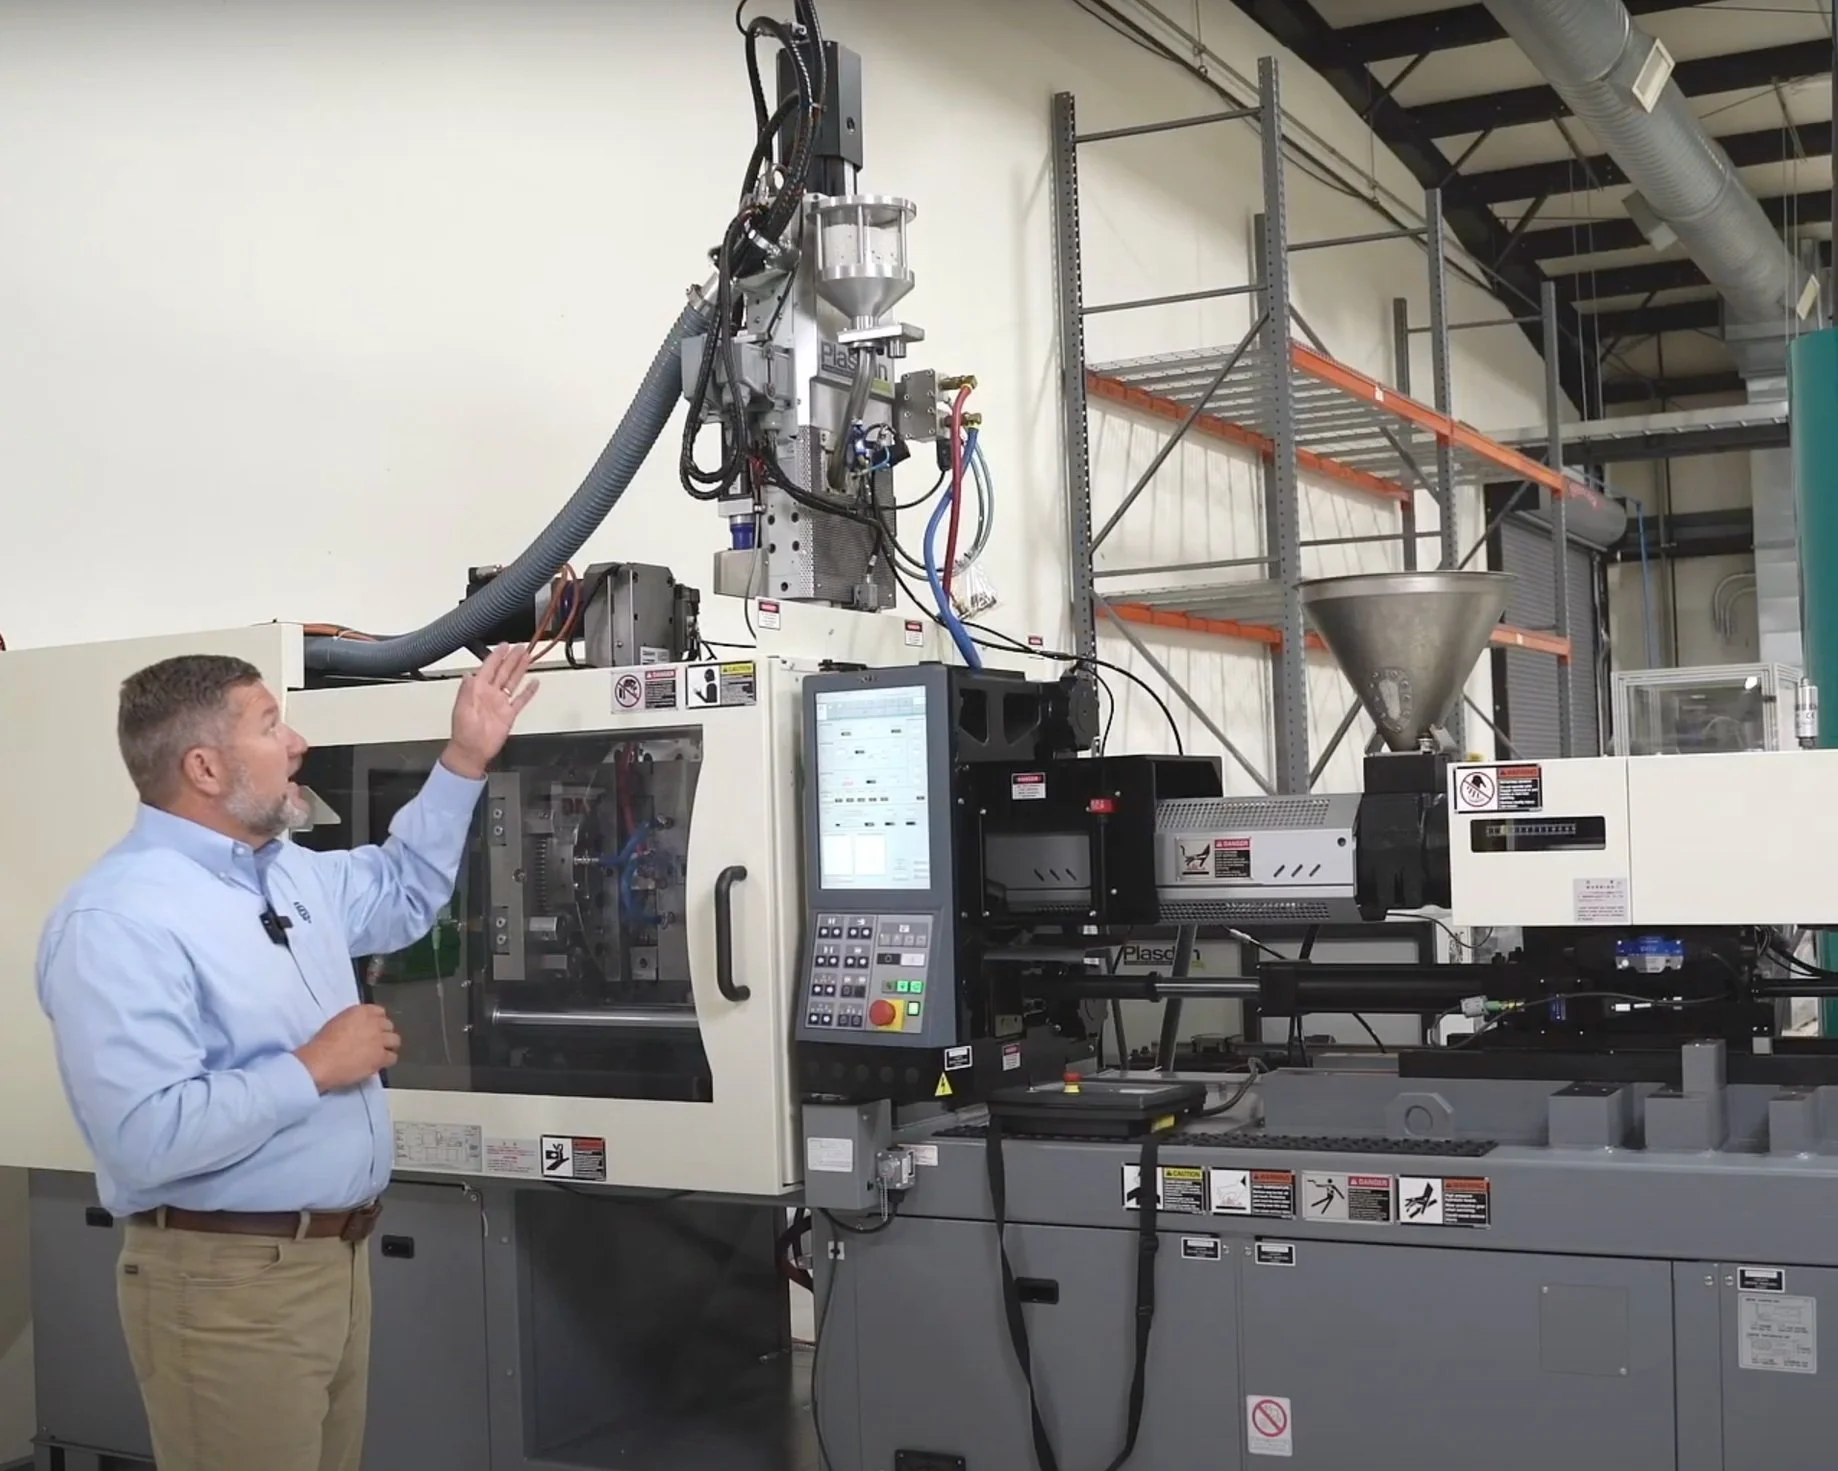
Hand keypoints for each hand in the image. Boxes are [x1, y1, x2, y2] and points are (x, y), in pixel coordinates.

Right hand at [295, 1005, 399, 1092]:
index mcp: (360, 1012)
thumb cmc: (321, 1045)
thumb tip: (359, 1030)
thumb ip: (353, 1022)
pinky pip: (392, 1057)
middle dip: (383, 1034)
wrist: (320, 1062)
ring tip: (380, 1053)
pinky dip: (387, 1061)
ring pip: (395, 1040)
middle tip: (376, 1043)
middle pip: (388, 1026)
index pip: (379, 1011)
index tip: (374, 1028)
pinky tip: (379, 1064)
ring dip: (388, 1046)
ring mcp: (379, 1040)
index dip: (377, 1022)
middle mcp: (373, 1023)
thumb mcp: (337, 1023)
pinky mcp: (380, 1057)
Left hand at [442, 643, 539, 779]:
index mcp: (477, 690)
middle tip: (521, 647)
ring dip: (520, 670)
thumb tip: (468, 675)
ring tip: (528, 658)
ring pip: (513, 682)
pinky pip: (521, 700)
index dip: (497, 656)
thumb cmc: (464, 733)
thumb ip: (466, 691)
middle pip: (504, 672)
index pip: (489, 668)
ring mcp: (500, 703)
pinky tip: (534, 683)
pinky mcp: (509, 714)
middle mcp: (490, 694)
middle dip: (512, 658)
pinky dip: (528, 692)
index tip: (504, 645)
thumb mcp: (462, 710)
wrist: (472, 752)